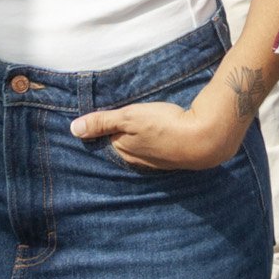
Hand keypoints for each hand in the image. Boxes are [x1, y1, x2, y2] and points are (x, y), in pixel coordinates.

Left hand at [73, 85, 247, 171]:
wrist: (205, 138)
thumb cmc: (165, 125)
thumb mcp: (129, 118)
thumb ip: (102, 122)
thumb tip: (73, 129)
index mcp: (123, 151)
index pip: (105, 139)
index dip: (103, 127)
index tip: (103, 116)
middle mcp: (137, 161)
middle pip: (122, 145)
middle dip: (119, 134)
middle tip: (122, 117)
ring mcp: (156, 162)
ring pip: (140, 147)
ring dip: (140, 137)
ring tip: (143, 123)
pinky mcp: (173, 157)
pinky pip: (157, 148)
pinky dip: (156, 140)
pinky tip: (161, 131)